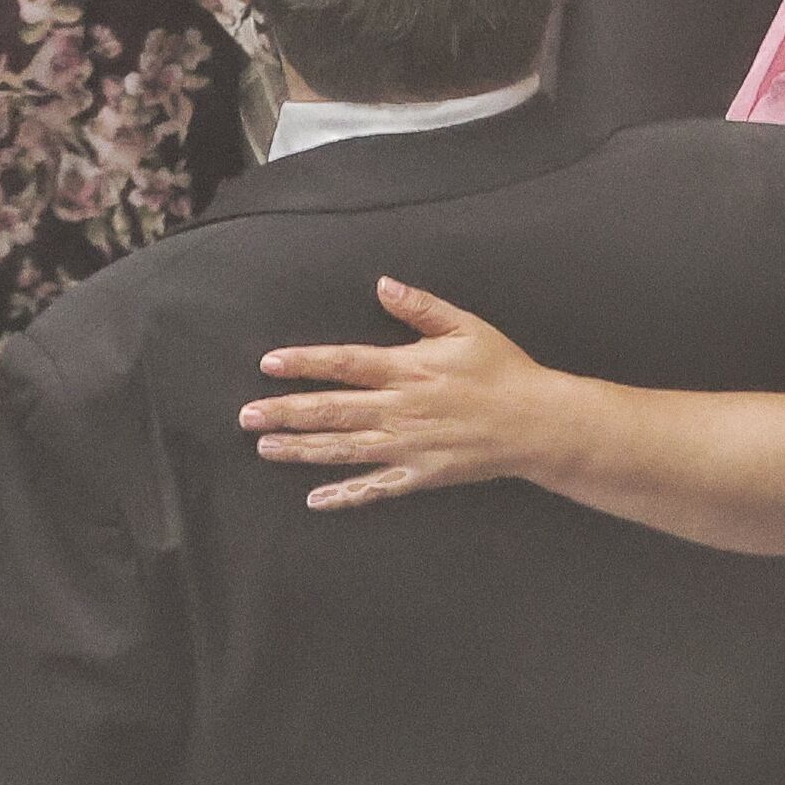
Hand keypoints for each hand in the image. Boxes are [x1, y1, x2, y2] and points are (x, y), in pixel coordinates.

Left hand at [236, 276, 562, 509]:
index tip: (269, 364)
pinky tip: (315, 499)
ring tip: (265, 448)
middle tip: (247, 415)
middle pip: (332, 411)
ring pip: (344, 449)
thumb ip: (420, 307)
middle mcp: (401, 409)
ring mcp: (408, 445)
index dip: (304, 364)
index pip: (344, 364)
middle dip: (286, 412)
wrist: (537, 424)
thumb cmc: (502, 370)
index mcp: (408, 369)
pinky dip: (345, 495)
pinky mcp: (420, 475)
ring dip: (301, 449)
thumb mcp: (465, 326)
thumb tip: (382, 285)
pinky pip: (376, 487)